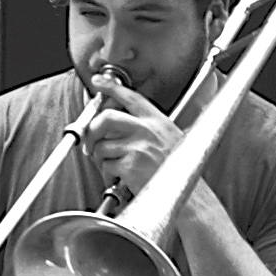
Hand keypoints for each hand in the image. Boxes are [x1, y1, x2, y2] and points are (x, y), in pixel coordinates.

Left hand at [77, 72, 187, 207]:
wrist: (185, 194)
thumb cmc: (179, 172)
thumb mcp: (170, 140)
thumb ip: (148, 129)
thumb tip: (117, 127)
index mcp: (158, 122)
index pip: (131, 97)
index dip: (111, 87)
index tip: (98, 81)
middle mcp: (147, 131)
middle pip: (106, 118)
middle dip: (92, 130)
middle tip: (90, 141)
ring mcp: (138, 147)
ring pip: (102, 145)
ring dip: (100, 158)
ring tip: (112, 167)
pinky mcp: (130, 165)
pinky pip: (106, 166)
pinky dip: (107, 174)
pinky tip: (119, 179)